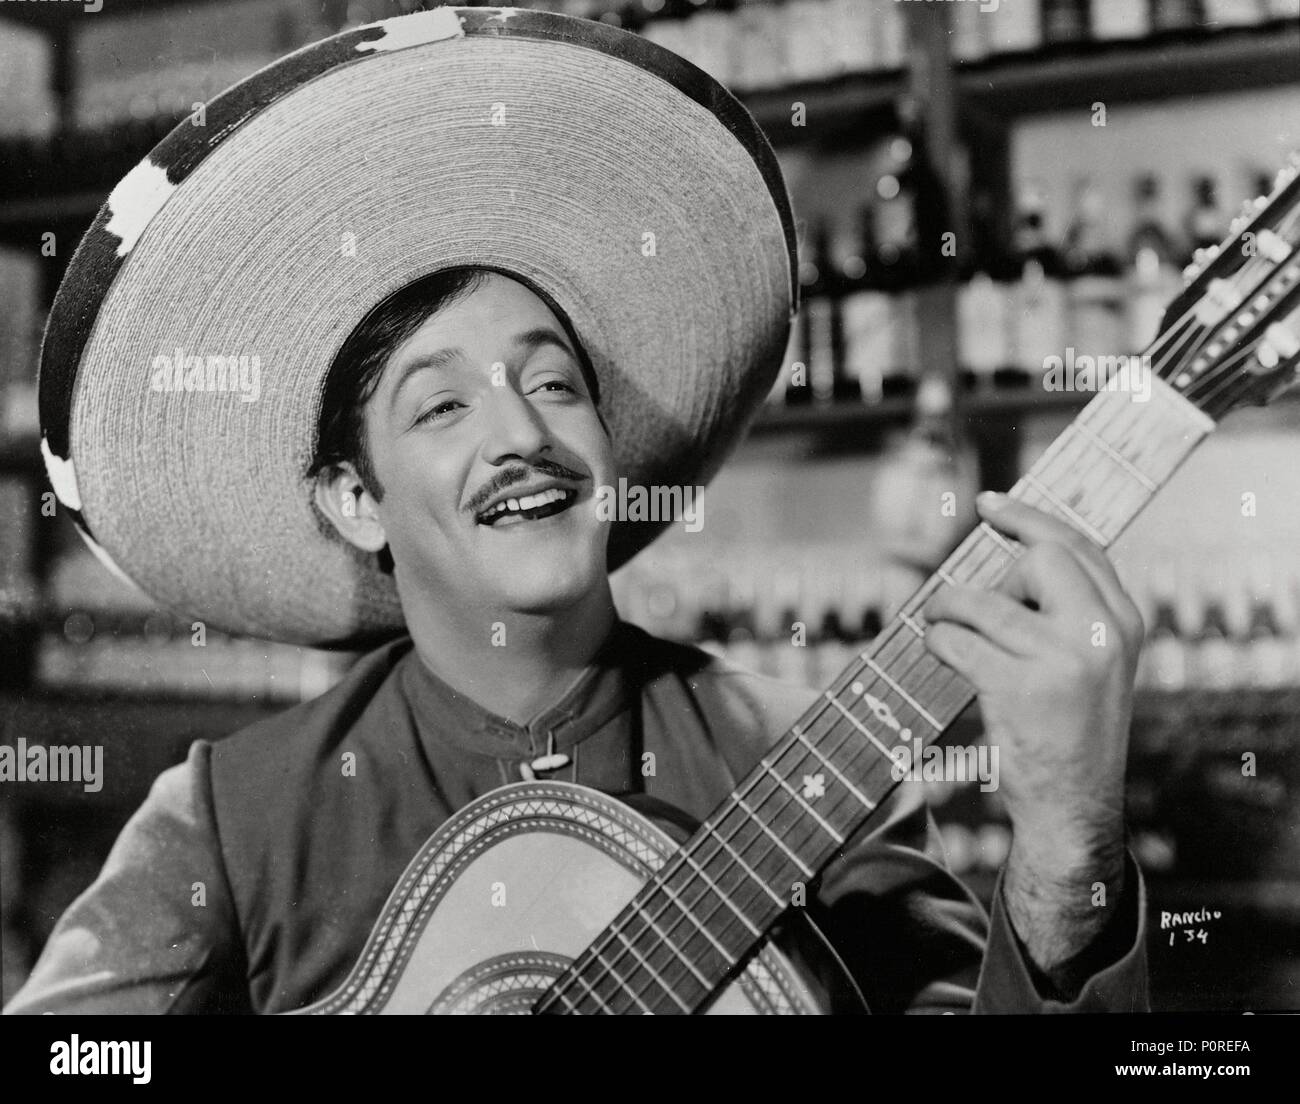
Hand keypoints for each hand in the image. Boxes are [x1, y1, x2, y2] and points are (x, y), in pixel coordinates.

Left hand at [921, 491, 1143, 971]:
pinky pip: (958, 638)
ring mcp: (1063, 660)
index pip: (1080, 545)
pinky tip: (939, 651)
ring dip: (947, 608)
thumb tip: (1013, 556)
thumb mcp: (1093, 664)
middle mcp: (1103, 634)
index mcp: (1126, 621)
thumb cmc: (1072, 731)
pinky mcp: (1019, 687)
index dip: (1031, 518)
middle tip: (966, 605)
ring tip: (939, 625)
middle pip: (1037, 558)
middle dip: (990, 576)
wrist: (1074, 806)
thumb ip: (1072, 611)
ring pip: (983, 599)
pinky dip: (936, 639)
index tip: (992, 504)